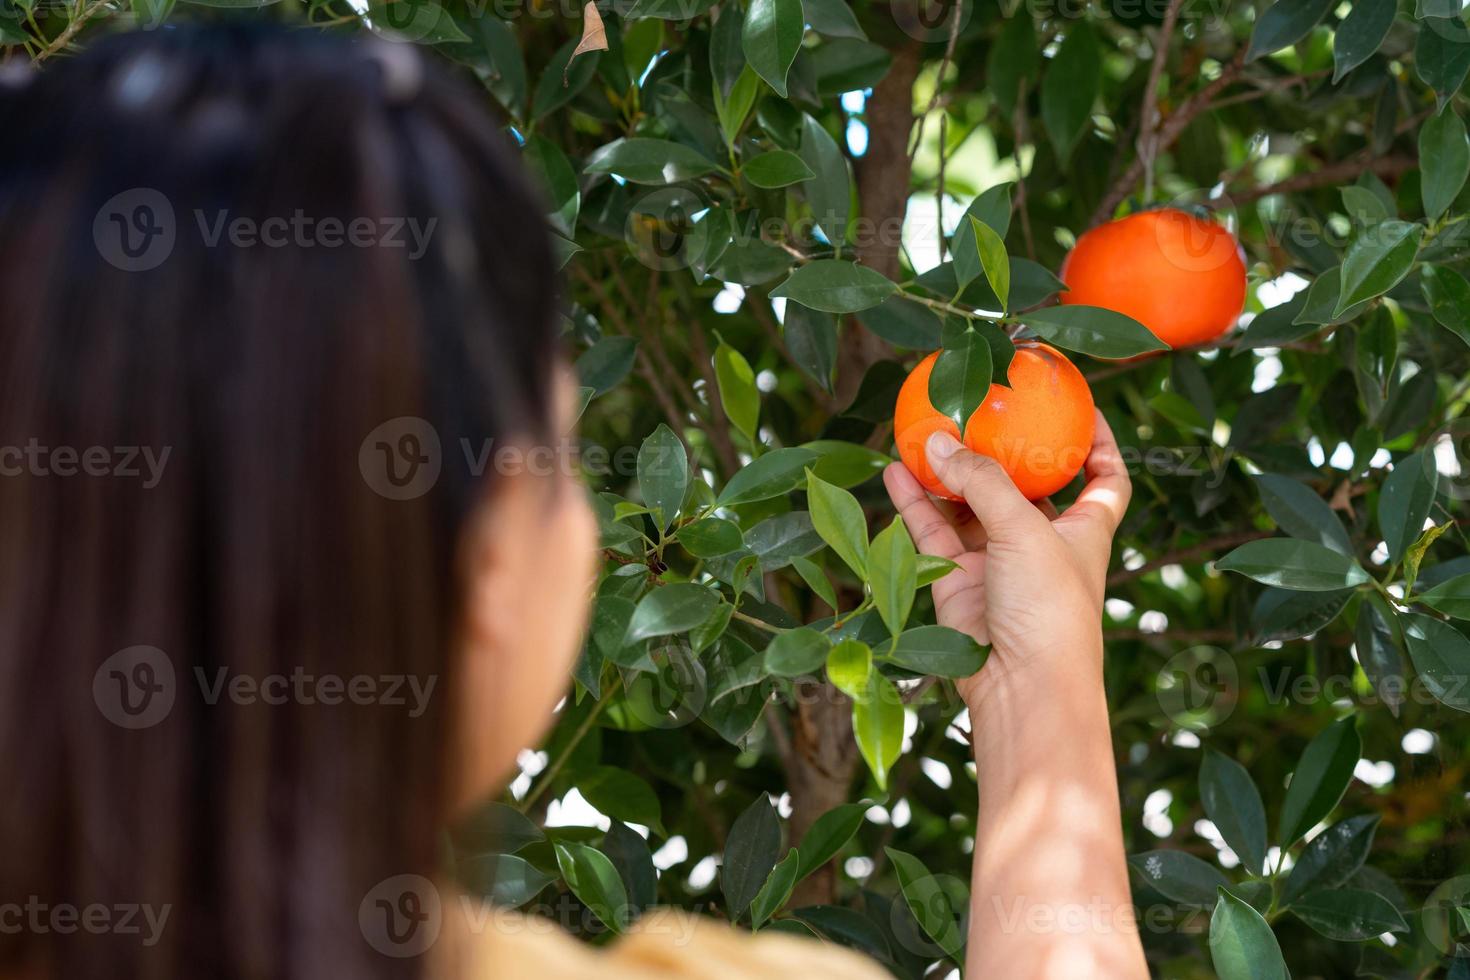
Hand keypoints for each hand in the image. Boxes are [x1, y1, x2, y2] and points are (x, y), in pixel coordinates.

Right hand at [882, 410, 1130, 710]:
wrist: (1022, 686)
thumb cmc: (1050, 608)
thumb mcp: (1025, 529)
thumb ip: (980, 481)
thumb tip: (935, 440)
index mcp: (1083, 529)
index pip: (1102, 479)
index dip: (1097, 444)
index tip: (1079, 409)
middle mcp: (1040, 542)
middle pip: (1023, 486)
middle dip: (1001, 452)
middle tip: (976, 411)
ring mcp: (997, 562)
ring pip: (969, 506)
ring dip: (947, 473)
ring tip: (921, 433)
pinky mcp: (957, 581)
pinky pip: (932, 532)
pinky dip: (914, 502)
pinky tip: (894, 471)